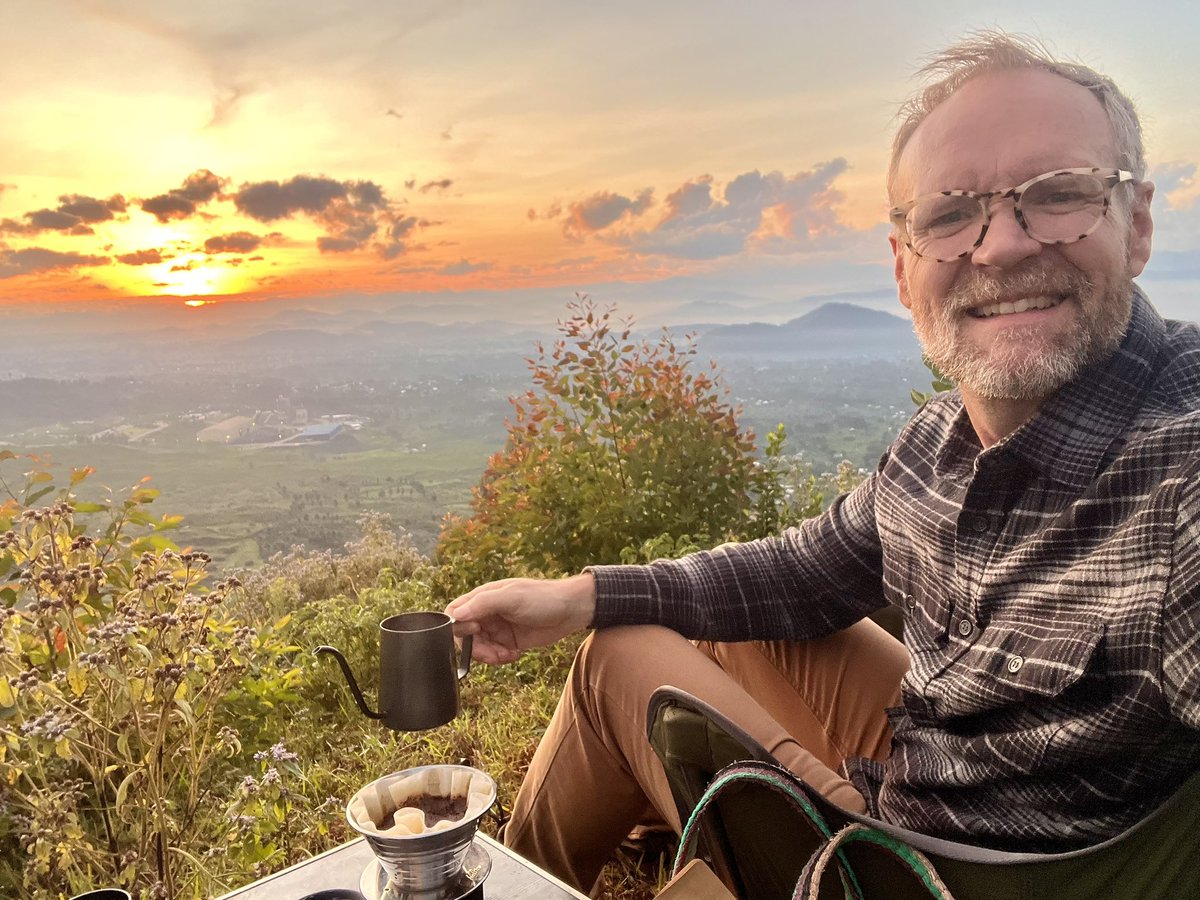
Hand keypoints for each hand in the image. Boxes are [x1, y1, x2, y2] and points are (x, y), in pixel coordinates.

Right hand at [446, 573, 596, 664]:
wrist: (572, 610)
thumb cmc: (543, 597)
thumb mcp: (512, 597)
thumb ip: (483, 604)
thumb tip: (456, 615)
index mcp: (483, 597)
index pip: (455, 612)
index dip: (458, 626)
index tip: (474, 632)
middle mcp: (487, 612)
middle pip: (464, 635)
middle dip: (476, 648)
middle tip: (492, 653)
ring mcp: (497, 628)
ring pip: (478, 648)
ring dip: (489, 655)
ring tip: (506, 656)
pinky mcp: (508, 641)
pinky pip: (494, 654)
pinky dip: (500, 658)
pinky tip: (515, 655)